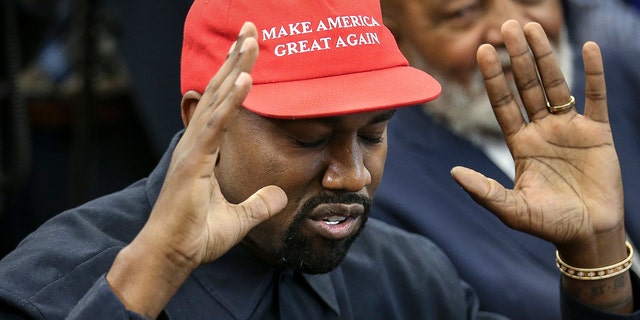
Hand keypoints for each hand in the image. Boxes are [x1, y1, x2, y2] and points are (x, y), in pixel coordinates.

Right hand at [106, 22, 286, 316]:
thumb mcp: (238, 219)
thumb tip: (280, 197)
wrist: (171, 256)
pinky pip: (216, 125)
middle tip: (252, 28)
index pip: (222, 104)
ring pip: (216, 99)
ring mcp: (193, 149)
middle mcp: (196, 142)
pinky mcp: (194, 162)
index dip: (236, 76)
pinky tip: (246, 79)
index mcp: (203, 149)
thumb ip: (259, 204)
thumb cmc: (195, 237)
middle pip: (218, 91)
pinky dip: (231, 101)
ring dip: (235, 67)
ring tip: (251, 39)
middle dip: (236, 59)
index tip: (250, 50)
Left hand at [451, 19, 631, 312]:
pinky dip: (593, 74)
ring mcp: (569, 128)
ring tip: (534, 27)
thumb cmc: (549, 224)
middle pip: (527, 86)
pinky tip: (589, 48)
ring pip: (556, 84)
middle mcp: (541, 130)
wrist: (588, 235)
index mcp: (519, 144)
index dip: (494, 77)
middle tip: (506, 26)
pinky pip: (596, 97)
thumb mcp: (513, 210)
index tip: (482, 50)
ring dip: (545, 56)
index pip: (503, 103)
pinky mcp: (597, 133)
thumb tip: (453, 173)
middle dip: (517, 57)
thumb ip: (485, 192)